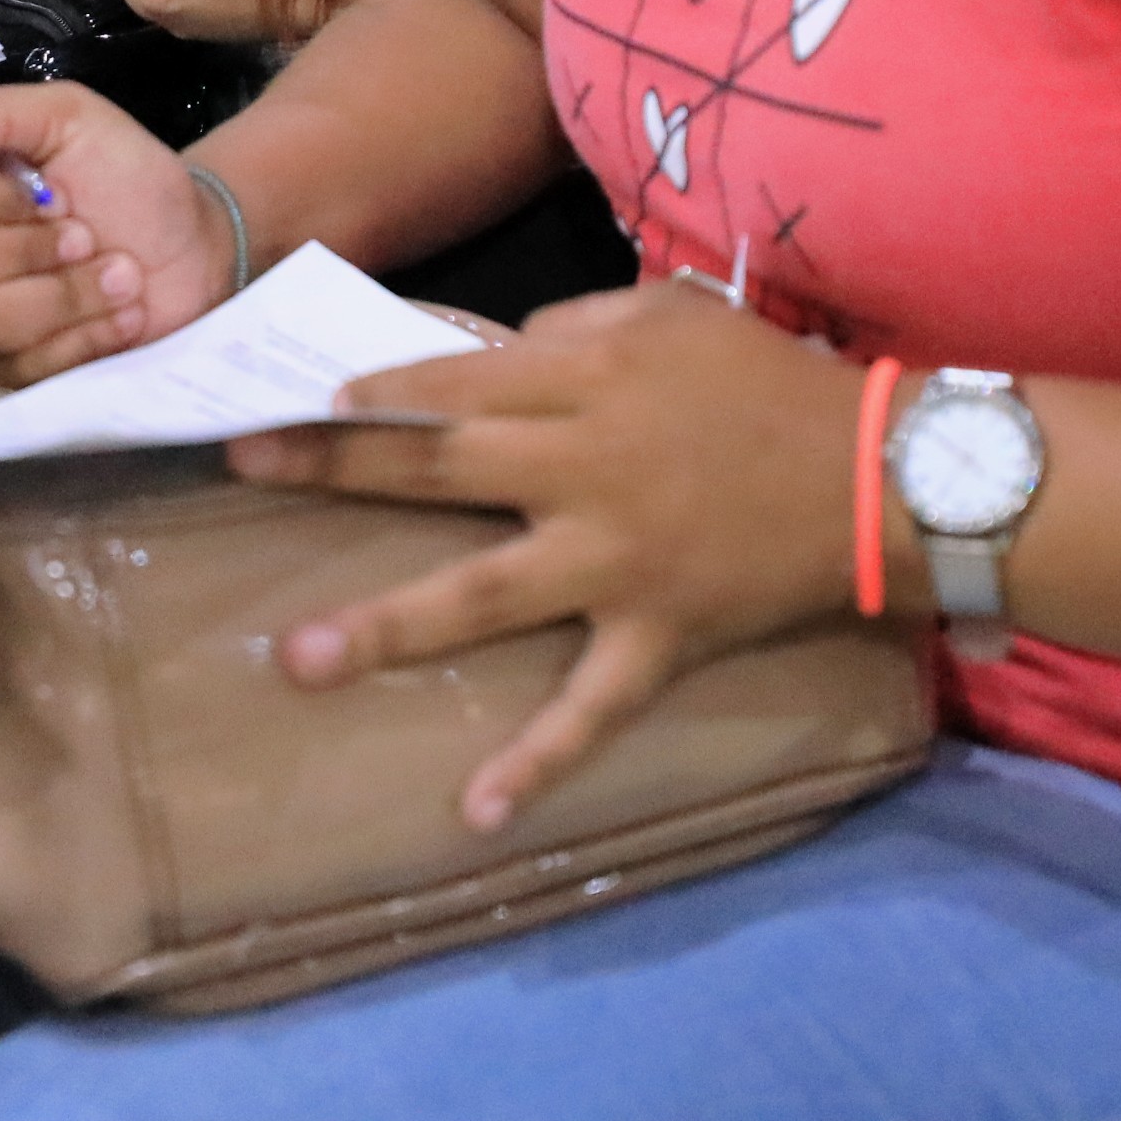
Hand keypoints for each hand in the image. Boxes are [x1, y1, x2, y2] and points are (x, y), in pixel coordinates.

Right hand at [0, 83, 237, 381]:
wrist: (195, 249)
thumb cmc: (128, 179)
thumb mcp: (74, 119)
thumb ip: (0, 115)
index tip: (59, 193)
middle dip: (27, 251)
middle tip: (88, 237)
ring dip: (65, 297)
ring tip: (122, 278)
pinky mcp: (12, 373)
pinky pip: (15, 371)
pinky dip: (83, 339)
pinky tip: (123, 318)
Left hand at [231, 284, 857, 831]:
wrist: (881, 474)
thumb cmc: (766, 380)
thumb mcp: (669, 311)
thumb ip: (571, 323)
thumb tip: (482, 357)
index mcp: (586, 377)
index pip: (453, 382)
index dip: (373, 394)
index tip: (297, 402)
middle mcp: (584, 467)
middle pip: (439, 467)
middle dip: (334, 467)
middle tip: (239, 466)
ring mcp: (615, 560)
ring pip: (484, 595)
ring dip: (388, 627)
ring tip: (297, 658)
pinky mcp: (656, 636)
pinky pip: (590, 707)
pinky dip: (537, 761)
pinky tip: (474, 810)